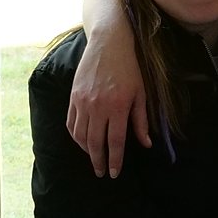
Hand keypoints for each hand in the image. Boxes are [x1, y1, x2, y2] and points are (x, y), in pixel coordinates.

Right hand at [66, 27, 151, 177]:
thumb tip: (146, 144)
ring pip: (80, 135)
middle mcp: (97, 107)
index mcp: (117, 107)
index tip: (114, 173)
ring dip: (86, 151)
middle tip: (101, 173)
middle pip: (95, 142)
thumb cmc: (129, 69)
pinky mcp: (73, 96)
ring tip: (93, 159)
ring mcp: (82, 102)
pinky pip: (71, 123)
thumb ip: (140, 121)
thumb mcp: (140, 95)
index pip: (114, 142)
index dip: (115, 160)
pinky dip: (75, 136)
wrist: (108, 44)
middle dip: (98, 161)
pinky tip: (82, 142)